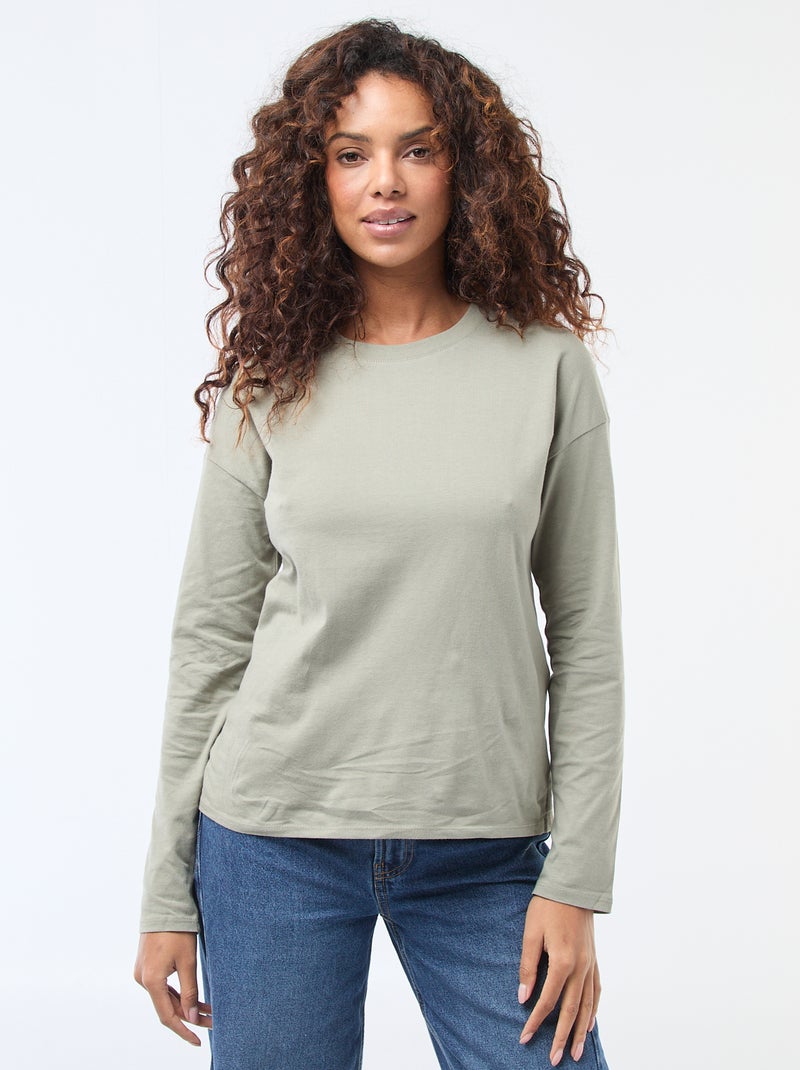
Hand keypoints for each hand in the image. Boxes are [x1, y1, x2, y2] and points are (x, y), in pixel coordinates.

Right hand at [134, 931, 212, 1045]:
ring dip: (185, 1004)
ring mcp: (143, 972)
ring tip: (208, 1010)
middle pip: (167, 1007)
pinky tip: (192, 998)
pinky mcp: (147, 965)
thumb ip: (189, 991)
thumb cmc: (176, 931)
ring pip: (166, 997)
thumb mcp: (187, 962)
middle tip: (213, 1020)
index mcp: (151, 981)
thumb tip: (193, 1017)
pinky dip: (177, 993)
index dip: (184, 1030)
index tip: (198, 1040)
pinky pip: (162, 986)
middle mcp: (143, 979)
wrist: (164, 904)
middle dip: (190, 1015)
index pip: (168, 1016)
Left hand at [517, 896, 599, 1065]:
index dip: (536, 1021)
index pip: (548, 1001)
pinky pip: (596, 991)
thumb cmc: (548, 906)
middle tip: (554, 1059)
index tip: (525, 1037)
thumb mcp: (531, 933)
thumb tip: (523, 997)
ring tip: (577, 1053)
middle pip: (571, 1011)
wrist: (573, 885)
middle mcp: (581, 967)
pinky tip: (589, 1023)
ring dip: (581, 1031)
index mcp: (563, 961)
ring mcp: (591, 964)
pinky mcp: (594, 959)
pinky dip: (593, 1010)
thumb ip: (528, 966)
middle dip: (562, 1037)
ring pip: (587, 1006)